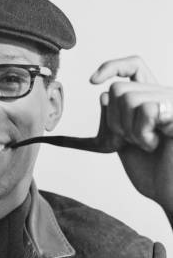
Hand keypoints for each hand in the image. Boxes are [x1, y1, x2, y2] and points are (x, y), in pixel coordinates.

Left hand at [90, 56, 172, 214]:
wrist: (170, 192)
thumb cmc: (151, 171)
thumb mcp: (121, 143)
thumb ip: (111, 120)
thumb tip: (102, 94)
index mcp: (150, 99)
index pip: (133, 65)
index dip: (112, 67)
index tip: (92, 81)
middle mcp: (163, 95)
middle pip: (118, 89)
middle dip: (114, 122)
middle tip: (133, 142)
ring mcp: (171, 102)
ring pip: (128, 98)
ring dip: (129, 130)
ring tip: (147, 144)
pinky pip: (145, 109)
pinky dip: (143, 133)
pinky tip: (157, 143)